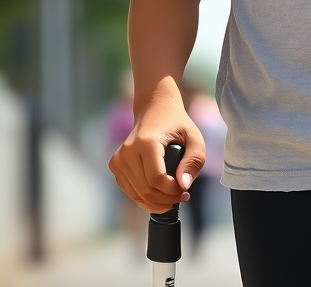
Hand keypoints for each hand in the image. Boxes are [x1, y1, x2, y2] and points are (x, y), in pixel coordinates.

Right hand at [108, 87, 205, 213]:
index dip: (172, 191)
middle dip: (166, 200)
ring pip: (136, 194)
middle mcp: (128, 151)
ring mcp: (119, 158)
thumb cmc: (177, 124)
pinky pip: (129, 191)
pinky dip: (145, 198)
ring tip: (173, 196)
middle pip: (146, 190)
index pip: (156, 179)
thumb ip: (194, 160)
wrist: (154, 108)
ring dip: (156, 202)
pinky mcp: (115, 165)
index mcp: (146, 142)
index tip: (186, 191)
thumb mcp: (195, 137)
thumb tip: (183, 186)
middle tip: (182, 196)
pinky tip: (159, 194)